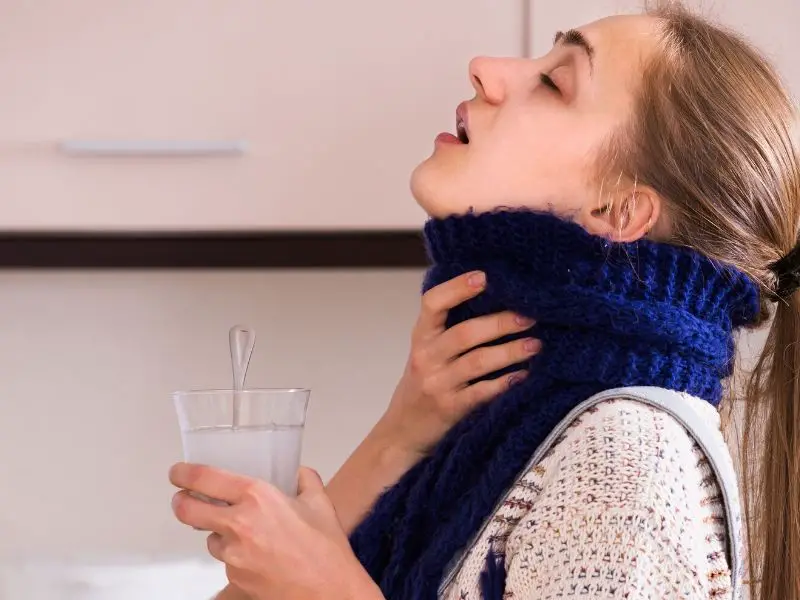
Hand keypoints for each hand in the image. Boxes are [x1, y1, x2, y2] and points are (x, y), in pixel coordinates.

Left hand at [170, 463, 382, 599]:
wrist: (328, 590)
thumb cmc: (325, 548)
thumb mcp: (320, 502)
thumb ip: (304, 479)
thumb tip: (297, 472)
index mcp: (257, 497)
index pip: (205, 478)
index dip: (184, 473)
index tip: (178, 471)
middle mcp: (239, 524)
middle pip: (188, 510)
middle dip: (180, 502)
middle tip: (184, 498)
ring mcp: (233, 554)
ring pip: (209, 538)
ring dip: (218, 533)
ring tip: (244, 533)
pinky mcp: (234, 577)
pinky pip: (226, 560)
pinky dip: (235, 555)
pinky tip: (258, 555)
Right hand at [378, 270, 540, 455]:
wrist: (401, 432)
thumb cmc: (422, 385)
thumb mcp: (426, 352)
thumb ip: (448, 329)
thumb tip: (494, 298)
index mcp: (421, 337)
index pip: (432, 304)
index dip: (457, 288)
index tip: (484, 276)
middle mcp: (426, 358)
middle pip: (464, 333)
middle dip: (500, 322)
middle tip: (530, 315)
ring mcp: (437, 384)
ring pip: (477, 362)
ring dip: (510, 351)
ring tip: (536, 345)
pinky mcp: (450, 409)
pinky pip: (481, 393)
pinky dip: (505, 383)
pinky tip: (524, 376)